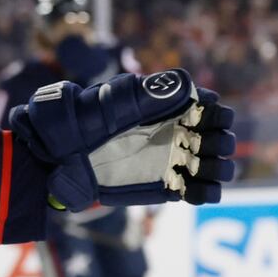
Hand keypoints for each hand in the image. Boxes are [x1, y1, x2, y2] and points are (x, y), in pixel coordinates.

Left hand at [9, 69, 236, 210]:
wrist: (58, 157)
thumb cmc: (82, 121)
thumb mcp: (110, 102)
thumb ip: (146, 94)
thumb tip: (186, 84)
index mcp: (167, 108)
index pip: (209, 107)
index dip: (216, 112)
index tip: (209, 116)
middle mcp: (173, 133)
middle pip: (217, 136)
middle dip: (219, 140)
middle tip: (201, 143)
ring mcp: (169, 160)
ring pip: (213, 164)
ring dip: (218, 166)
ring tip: (203, 166)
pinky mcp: (164, 186)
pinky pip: (197, 191)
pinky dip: (206, 192)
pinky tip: (201, 189)